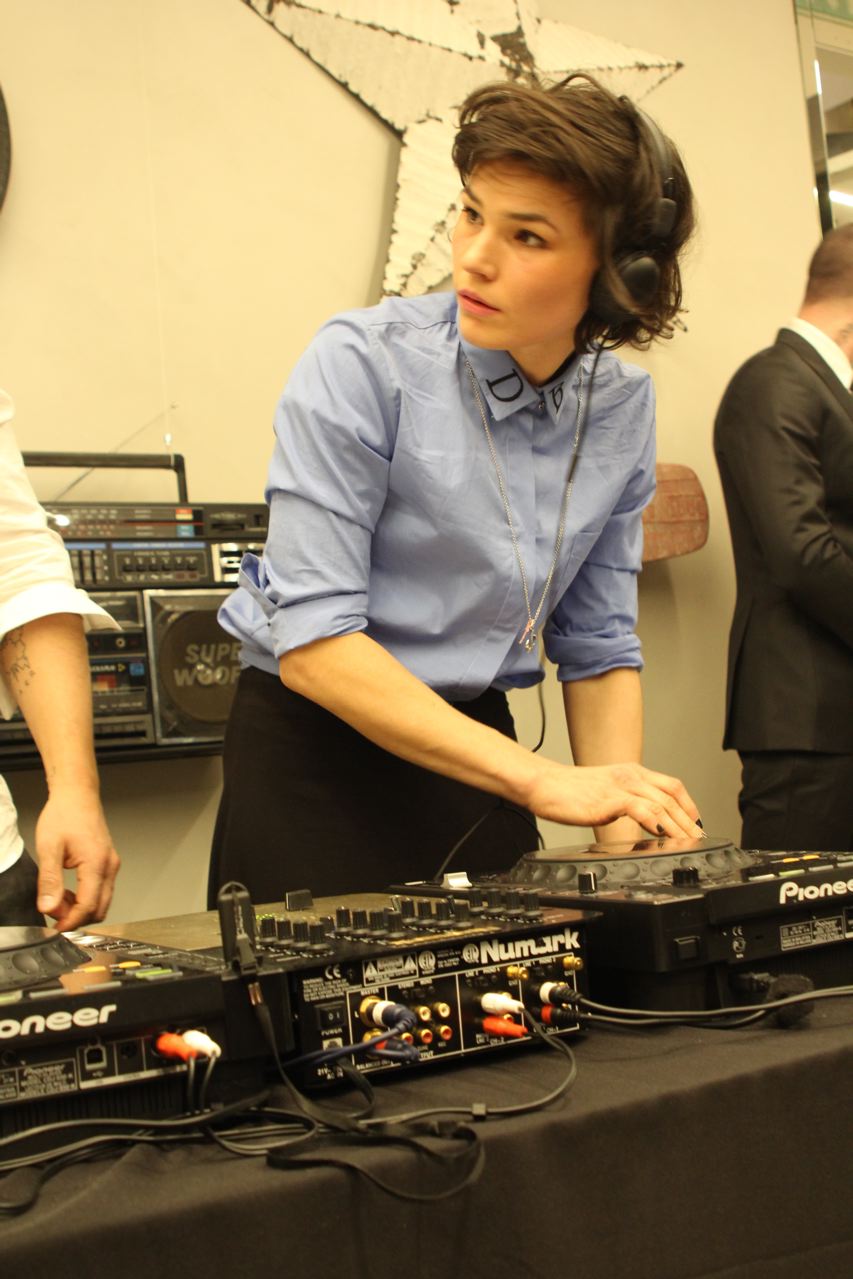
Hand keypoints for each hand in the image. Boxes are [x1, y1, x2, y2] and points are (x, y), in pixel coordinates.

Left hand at [33, 785, 119, 931]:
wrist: (77, 795)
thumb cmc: (65, 814)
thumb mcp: (49, 848)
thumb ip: (49, 880)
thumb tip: (49, 907)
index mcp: (97, 864)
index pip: (88, 906)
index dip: (70, 922)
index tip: (54, 927)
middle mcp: (109, 866)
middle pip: (99, 908)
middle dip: (76, 917)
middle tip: (53, 914)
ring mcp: (111, 864)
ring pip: (102, 900)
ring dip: (81, 908)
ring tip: (58, 900)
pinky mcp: (108, 862)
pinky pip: (101, 889)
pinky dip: (86, 897)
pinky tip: (68, 891)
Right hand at [527, 760, 702, 840]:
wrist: (544, 785)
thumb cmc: (569, 792)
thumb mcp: (607, 792)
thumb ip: (628, 802)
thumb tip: (646, 822)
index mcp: (632, 772)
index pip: (672, 786)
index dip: (689, 806)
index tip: (696, 824)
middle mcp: (630, 776)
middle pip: (672, 797)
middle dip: (689, 820)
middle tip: (699, 839)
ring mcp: (620, 787)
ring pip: (661, 804)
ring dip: (678, 825)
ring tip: (687, 841)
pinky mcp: (609, 800)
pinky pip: (640, 809)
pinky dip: (655, 821)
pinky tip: (660, 833)